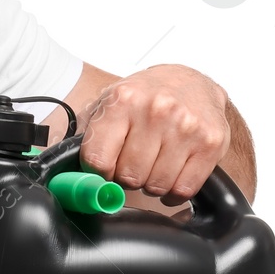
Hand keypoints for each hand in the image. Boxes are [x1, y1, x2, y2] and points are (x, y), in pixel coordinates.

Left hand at [78, 64, 229, 204]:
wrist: (190, 81)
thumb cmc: (143, 96)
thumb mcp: (106, 103)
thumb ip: (84, 133)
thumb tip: (63, 167)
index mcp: (123, 100)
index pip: (98, 160)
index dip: (98, 173)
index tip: (103, 168)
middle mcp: (156, 111)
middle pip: (128, 176)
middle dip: (126, 177)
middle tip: (132, 163)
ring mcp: (186, 127)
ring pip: (156, 185)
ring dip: (150, 184)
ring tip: (152, 164)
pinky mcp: (211, 143)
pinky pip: (184, 189)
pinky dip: (174, 191)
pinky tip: (170, 175)